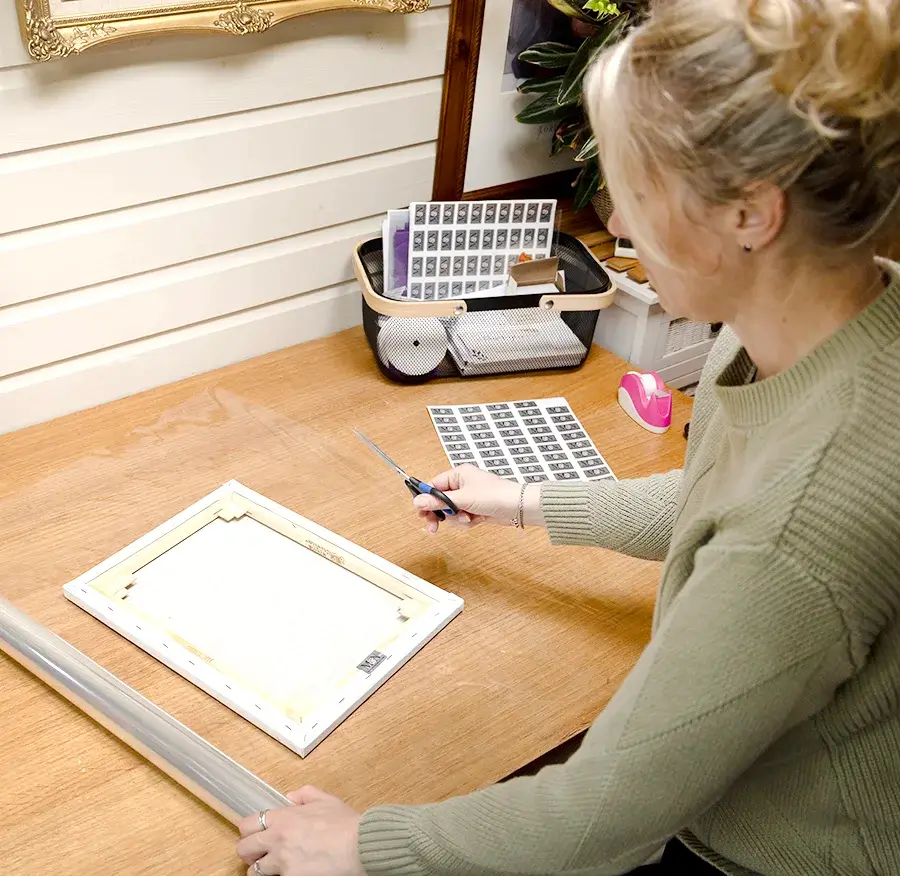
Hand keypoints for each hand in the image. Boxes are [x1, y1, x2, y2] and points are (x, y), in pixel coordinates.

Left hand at [236, 786, 363, 875]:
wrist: (358, 846)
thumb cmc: (346, 824)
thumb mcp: (326, 800)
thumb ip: (304, 794)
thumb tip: (290, 797)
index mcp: (284, 818)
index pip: (248, 824)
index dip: (248, 830)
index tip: (252, 834)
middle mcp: (277, 840)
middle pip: (243, 849)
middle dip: (248, 851)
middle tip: (258, 854)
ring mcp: (282, 863)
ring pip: (254, 872)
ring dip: (261, 869)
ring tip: (273, 868)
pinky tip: (292, 872)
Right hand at [413, 464, 543, 532]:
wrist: (517, 507)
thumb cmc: (495, 495)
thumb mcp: (463, 498)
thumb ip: (439, 501)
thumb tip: (418, 501)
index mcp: (458, 474)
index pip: (433, 485)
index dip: (425, 499)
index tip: (420, 511)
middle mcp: (461, 485)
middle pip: (439, 501)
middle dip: (440, 513)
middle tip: (434, 526)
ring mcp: (468, 498)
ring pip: (450, 512)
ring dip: (457, 518)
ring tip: (468, 517)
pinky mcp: (474, 509)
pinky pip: (461, 518)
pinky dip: (467, 521)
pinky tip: (476, 520)